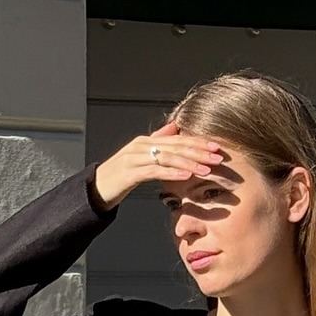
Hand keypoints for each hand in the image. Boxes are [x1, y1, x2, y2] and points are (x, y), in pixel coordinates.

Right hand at [90, 121, 225, 210]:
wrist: (97, 187)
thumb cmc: (121, 174)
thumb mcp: (142, 157)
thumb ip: (158, 142)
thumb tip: (175, 128)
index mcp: (148, 141)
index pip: (177, 139)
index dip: (198, 142)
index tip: (216, 147)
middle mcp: (142, 145)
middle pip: (175, 146)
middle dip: (199, 152)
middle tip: (218, 157)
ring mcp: (135, 158)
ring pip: (167, 158)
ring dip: (189, 163)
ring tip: (206, 169)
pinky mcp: (130, 172)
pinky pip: (154, 171)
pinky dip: (172, 173)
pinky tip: (186, 176)